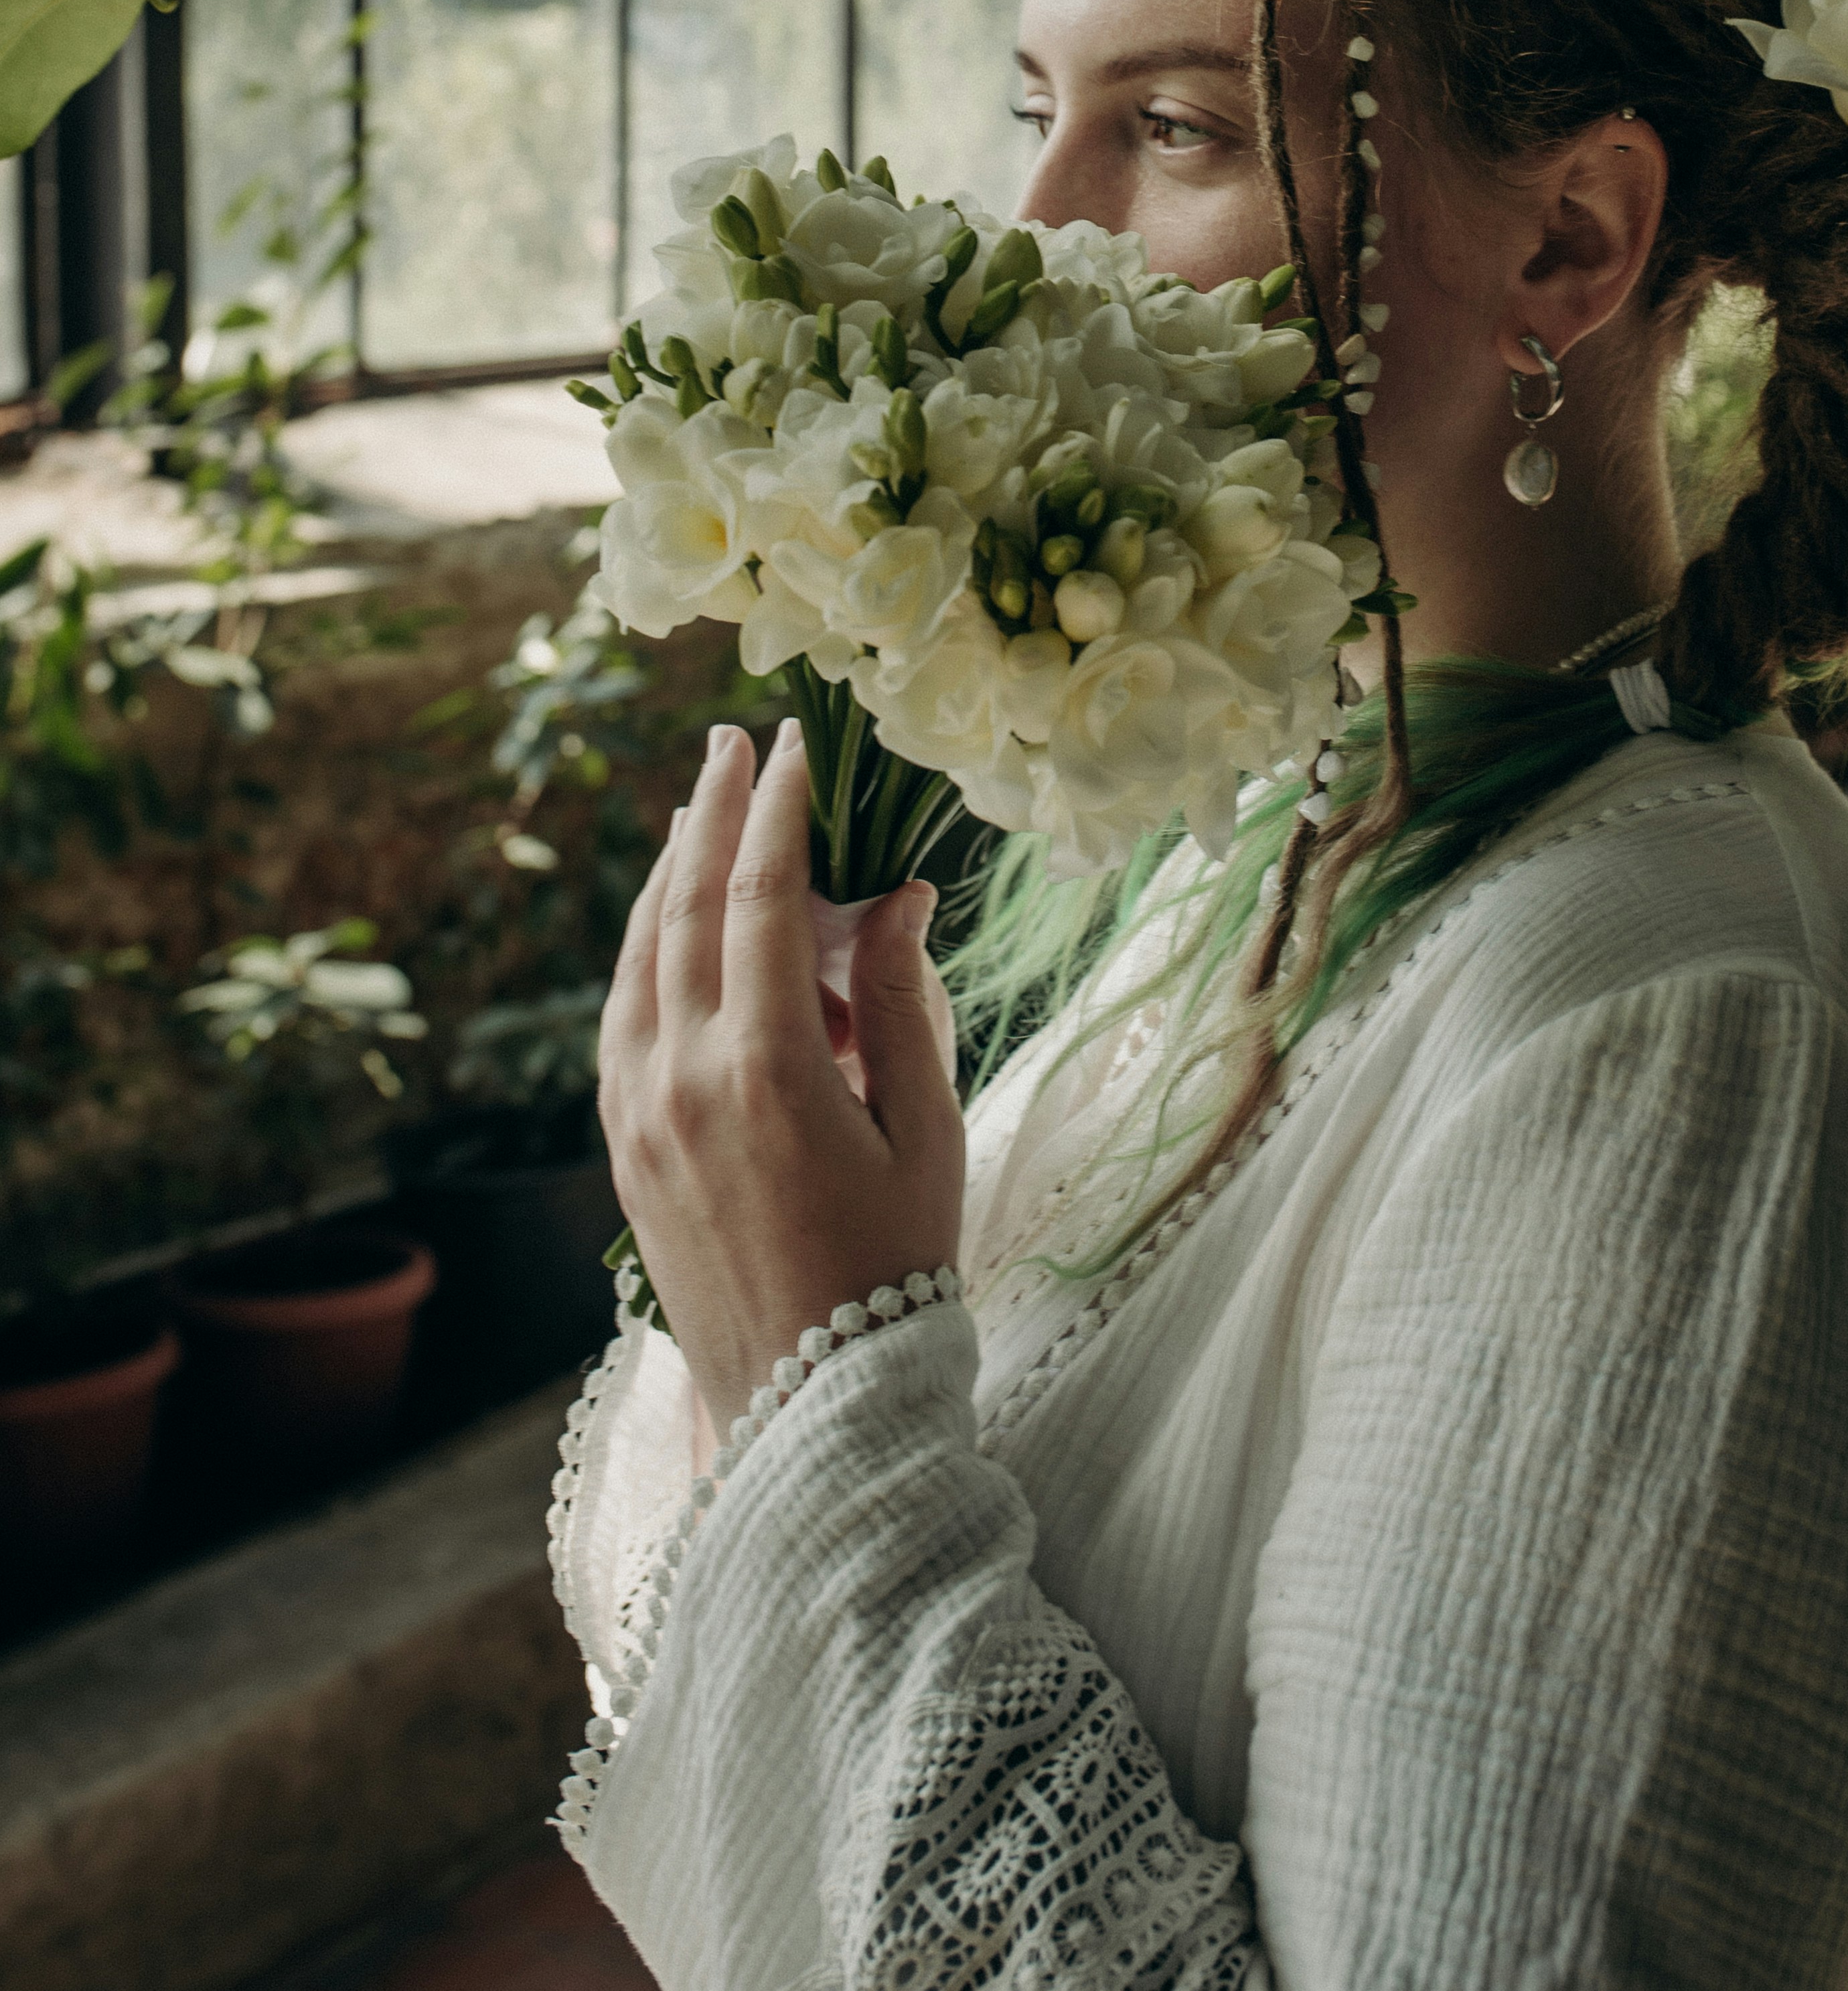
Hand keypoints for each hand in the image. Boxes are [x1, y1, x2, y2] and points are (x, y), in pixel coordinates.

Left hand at [599, 718, 965, 1434]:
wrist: (811, 1408)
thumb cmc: (896, 1268)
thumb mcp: (924, 1131)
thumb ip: (900, 1004)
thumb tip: (897, 894)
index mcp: (765, 1071)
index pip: (759, 900)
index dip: (777, 812)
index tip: (794, 744)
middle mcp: (682, 1081)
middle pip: (682, 910)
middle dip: (709, 813)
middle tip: (730, 741)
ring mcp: (639, 1116)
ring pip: (637, 960)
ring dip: (666, 874)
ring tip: (698, 809)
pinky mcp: (624, 1150)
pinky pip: (621, 1021)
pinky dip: (644, 953)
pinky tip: (667, 925)